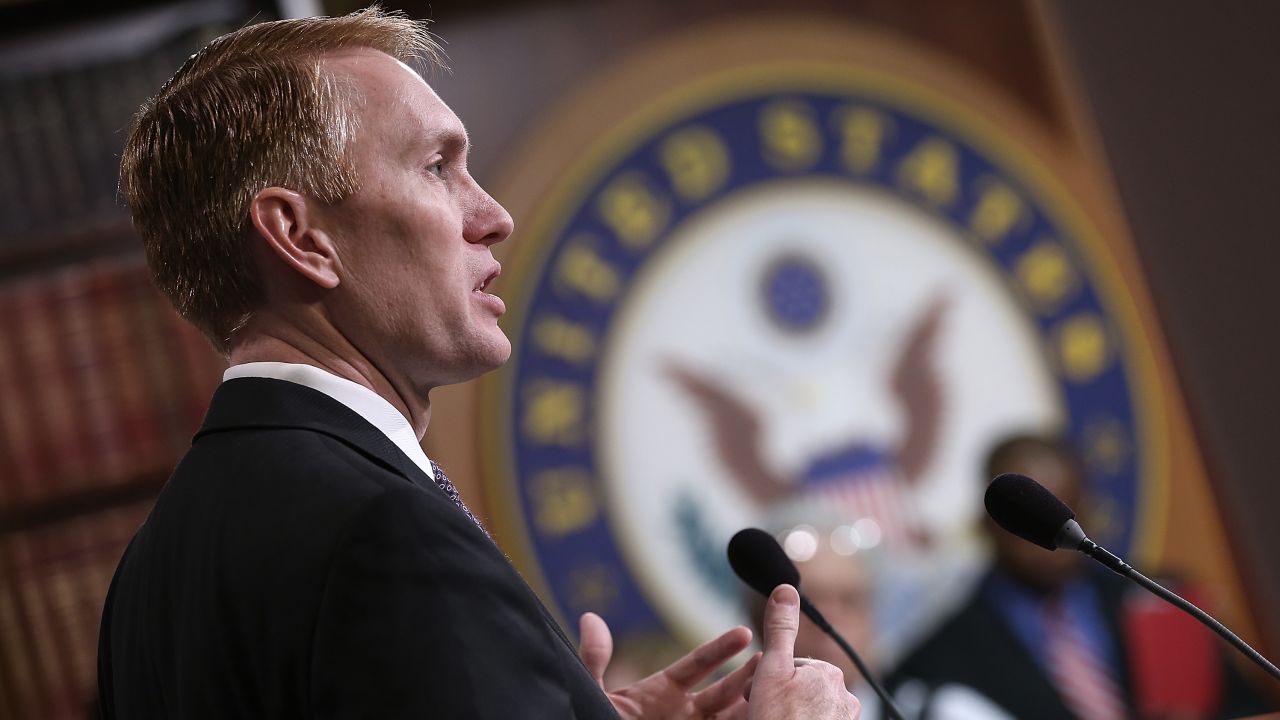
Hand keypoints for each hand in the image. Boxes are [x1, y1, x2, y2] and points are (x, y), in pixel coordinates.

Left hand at [579, 612, 759, 719]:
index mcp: (662, 691)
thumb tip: (590, 618)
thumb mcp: (593, 693)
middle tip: (773, 658)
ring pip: (730, 718)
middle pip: (723, 692)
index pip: (698, 664)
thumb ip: (595, 659)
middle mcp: (683, 713)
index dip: (720, 649)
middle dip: (747, 677)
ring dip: (752, 705)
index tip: (744, 633)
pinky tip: (761, 718)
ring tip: (775, 692)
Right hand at [746, 585, 859, 719]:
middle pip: (801, 689)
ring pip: (809, 711)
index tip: (759, 697)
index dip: (768, 681)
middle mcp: (845, 697)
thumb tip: (786, 589)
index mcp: (828, 674)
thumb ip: (779, 629)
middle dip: (781, 698)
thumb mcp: (771, 670)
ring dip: (791, 716)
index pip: (790, 668)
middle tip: (765, 713)